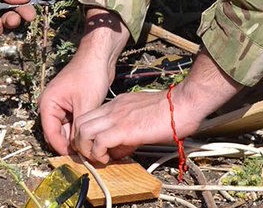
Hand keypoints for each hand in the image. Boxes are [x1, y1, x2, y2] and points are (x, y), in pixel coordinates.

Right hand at [38, 8, 128, 154]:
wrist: (98, 56)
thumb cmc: (89, 75)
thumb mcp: (86, 103)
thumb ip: (80, 128)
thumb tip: (82, 149)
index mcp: (48, 104)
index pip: (50, 134)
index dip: (63, 148)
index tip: (79, 159)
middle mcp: (51, 106)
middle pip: (57, 134)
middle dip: (71, 145)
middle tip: (88, 156)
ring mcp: (61, 106)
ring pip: (67, 130)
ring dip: (77, 138)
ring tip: (92, 147)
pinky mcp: (72, 106)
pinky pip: (74, 123)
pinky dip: (81, 130)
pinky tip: (93, 136)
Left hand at [70, 48, 241, 163]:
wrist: (183, 104)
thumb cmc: (170, 113)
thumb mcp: (141, 120)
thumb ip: (127, 134)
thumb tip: (117, 151)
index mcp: (116, 105)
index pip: (88, 117)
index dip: (85, 135)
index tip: (94, 148)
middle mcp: (112, 108)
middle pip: (79, 122)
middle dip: (79, 141)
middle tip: (92, 154)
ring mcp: (116, 117)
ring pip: (82, 130)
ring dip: (85, 148)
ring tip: (98, 158)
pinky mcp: (124, 128)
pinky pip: (98, 141)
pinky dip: (98, 153)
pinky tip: (109, 159)